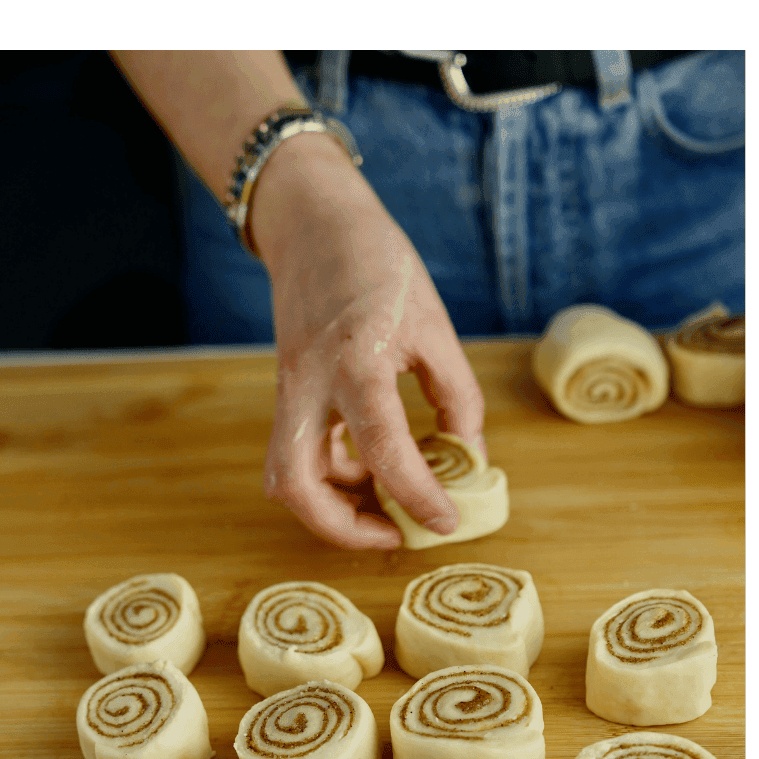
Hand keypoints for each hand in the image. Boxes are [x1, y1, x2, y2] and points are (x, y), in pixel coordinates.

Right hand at [251, 134, 485, 548]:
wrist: (313, 223)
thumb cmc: (378, 265)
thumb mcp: (435, 327)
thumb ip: (457, 397)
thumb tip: (470, 458)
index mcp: (356, 363)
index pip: (383, 450)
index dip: (416, 496)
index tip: (446, 521)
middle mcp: (310, 386)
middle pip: (298, 485)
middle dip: (342, 528)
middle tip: (393, 535)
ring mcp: (290, 393)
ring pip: (289, 477)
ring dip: (334, 506)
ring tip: (388, 506)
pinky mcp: (288, 395)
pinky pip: (299, 455)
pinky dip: (333, 477)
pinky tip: (372, 471)